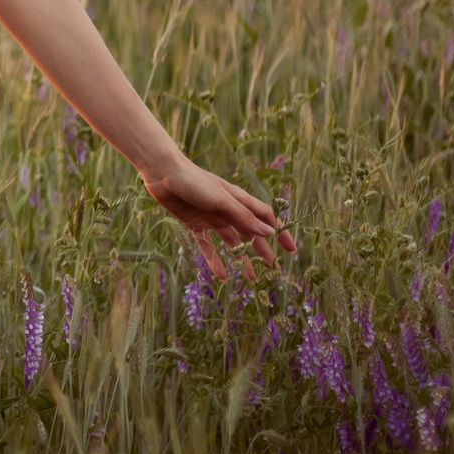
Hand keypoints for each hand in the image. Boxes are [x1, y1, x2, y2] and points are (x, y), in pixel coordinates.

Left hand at [142, 158, 293, 278]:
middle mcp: (229, 210)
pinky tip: (221, 275)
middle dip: (263, 250)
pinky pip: (208, 245)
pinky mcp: (195, 224)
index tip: (290, 251)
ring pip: (232, 242)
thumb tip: (269, 234)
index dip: (280, 233)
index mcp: (240, 200)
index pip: (266, 218)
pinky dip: (214, 259)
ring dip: (241, 259)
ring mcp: (212, 218)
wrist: (163, 174)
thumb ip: (244, 218)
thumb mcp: (222, 201)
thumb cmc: (195, 182)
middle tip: (272, 270)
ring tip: (250, 279)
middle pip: (251, 233)